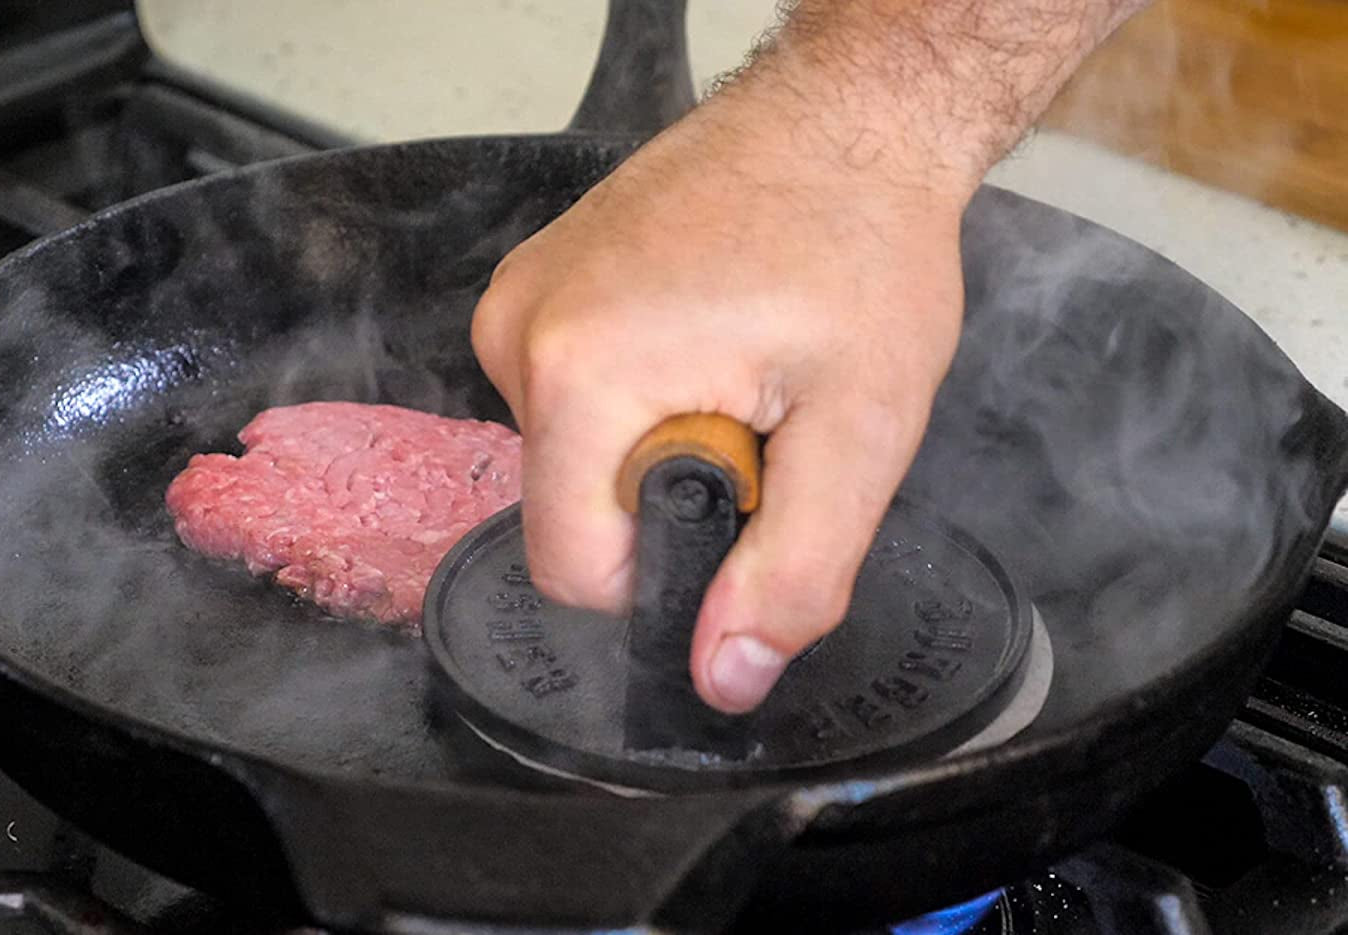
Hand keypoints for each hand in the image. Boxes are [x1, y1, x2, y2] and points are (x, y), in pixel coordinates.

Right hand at [472, 81, 975, 712]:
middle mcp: (519, 333)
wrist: (847, 120)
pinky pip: (567, 399)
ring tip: (733, 362)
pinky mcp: (533, 283)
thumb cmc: (862, 247)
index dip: (665, 572)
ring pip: (570, 459)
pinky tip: (701, 336)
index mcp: (581, 375)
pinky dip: (634, 396)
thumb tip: (723, 676)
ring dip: (653, 442)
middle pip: (573, 511)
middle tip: (752, 408)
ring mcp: (518, 299)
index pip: (573, 570)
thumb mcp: (861, 432)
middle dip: (667, 493)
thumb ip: (794, 572)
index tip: (738, 489)